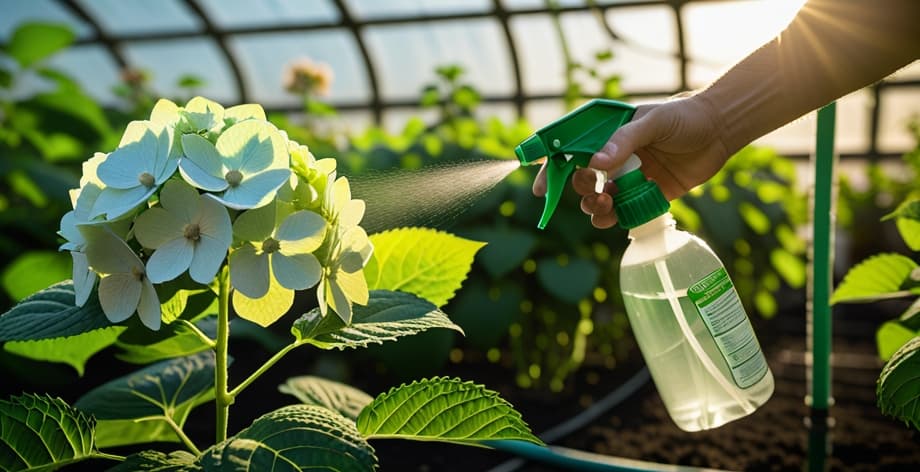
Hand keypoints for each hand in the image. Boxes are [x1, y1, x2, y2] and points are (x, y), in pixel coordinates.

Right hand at [532, 96, 730, 227]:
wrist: (721, 129)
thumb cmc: (685, 117)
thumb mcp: (652, 122)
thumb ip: (624, 141)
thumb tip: (595, 165)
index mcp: (608, 134)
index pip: (572, 151)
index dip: (552, 169)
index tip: (541, 189)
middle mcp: (615, 157)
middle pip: (583, 179)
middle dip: (581, 190)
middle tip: (594, 194)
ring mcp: (631, 177)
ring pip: (601, 199)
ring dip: (595, 207)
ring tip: (605, 207)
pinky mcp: (648, 194)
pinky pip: (624, 212)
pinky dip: (615, 219)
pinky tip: (615, 220)